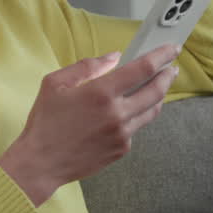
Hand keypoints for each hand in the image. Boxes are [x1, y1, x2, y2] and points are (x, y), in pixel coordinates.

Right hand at [0, 43, 181, 205]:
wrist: (41, 163)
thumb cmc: (45, 122)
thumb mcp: (56, 83)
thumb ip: (88, 67)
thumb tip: (114, 57)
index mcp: (101, 93)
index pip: (143, 69)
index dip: (161, 56)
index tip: (171, 49)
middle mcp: (117, 113)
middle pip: (156, 90)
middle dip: (167, 76)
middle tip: (171, 68)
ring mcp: (122, 133)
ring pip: (151, 111)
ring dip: (157, 96)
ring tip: (156, 87)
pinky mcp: (121, 149)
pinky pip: (136, 127)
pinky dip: (136, 116)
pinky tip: (128, 111)